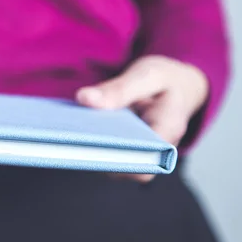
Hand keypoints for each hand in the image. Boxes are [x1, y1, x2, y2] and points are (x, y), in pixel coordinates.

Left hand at [75, 55, 207, 182]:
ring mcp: (139, 155)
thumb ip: (119, 88)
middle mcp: (155, 151)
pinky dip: (89, 144)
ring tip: (64, 134)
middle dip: (96, 155)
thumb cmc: (165, 80)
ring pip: (111, 164)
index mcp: (169, 132)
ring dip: (89, 151)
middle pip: (123, 167)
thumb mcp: (147, 75)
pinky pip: (106, 154)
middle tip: (68, 138)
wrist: (177, 86)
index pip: (145, 161)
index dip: (117, 160)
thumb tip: (83, 99)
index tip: (89, 144)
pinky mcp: (124, 151)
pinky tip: (70, 130)